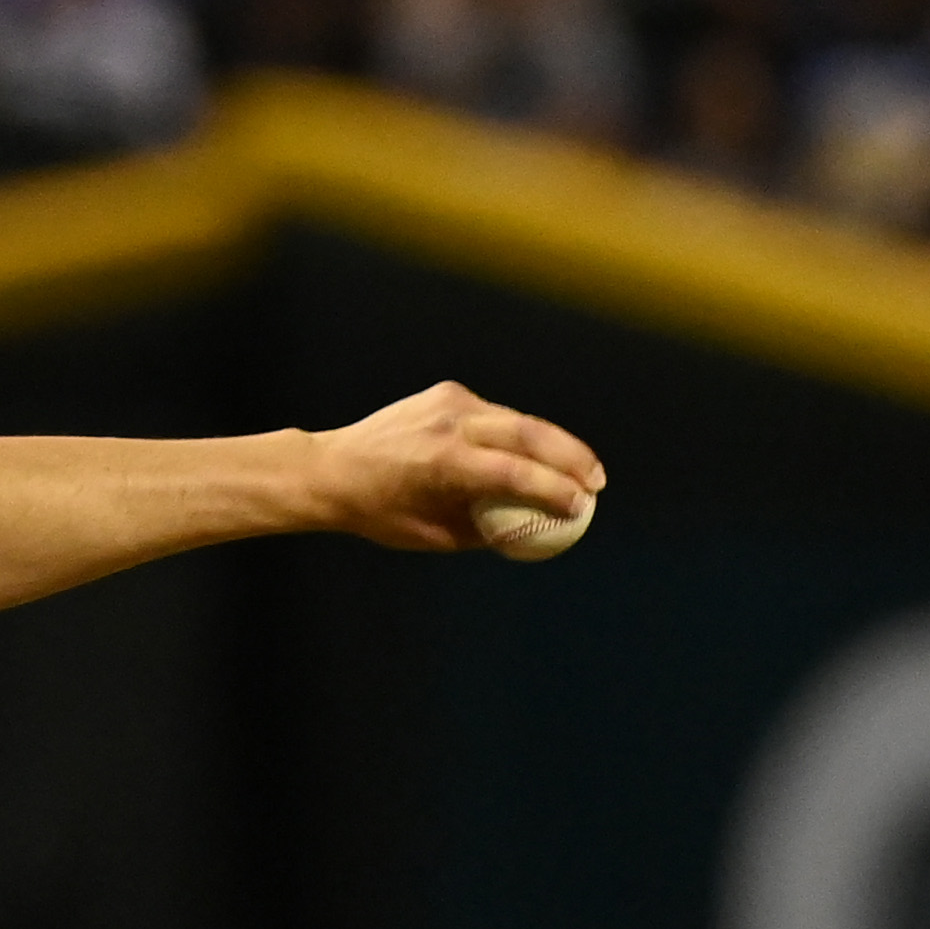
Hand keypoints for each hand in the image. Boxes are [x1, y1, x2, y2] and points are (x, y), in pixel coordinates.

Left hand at [305, 382, 604, 551]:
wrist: (331, 468)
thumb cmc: (379, 512)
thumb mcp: (432, 535)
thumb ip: (485, 529)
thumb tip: (533, 529)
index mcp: (442, 462)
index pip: (515, 473)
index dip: (555, 490)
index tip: (582, 508)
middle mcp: (449, 424)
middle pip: (530, 433)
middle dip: (573, 458)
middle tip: (598, 483)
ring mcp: (449, 402)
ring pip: (518, 419)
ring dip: (554, 444)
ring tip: (581, 470)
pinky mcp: (448, 393)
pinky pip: (496, 414)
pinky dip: (520, 434)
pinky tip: (539, 455)